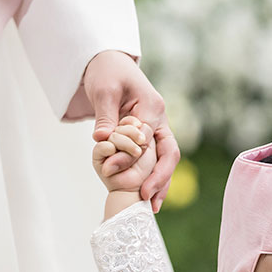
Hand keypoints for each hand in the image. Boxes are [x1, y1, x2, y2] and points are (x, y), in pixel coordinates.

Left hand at [83, 50, 180, 210]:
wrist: (110, 64)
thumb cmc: (106, 72)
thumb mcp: (103, 90)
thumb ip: (105, 116)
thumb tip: (102, 139)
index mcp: (152, 106)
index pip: (146, 137)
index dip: (131, 156)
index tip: (112, 169)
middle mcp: (159, 119)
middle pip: (169, 153)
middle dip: (160, 177)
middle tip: (146, 197)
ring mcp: (157, 129)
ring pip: (166, 161)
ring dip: (161, 184)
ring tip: (151, 207)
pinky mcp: (149, 136)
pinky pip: (156, 160)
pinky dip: (155, 179)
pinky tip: (148, 197)